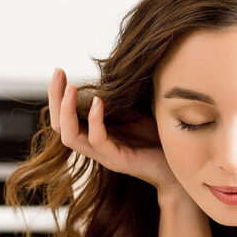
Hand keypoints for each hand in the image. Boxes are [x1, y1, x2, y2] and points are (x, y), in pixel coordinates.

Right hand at [49, 67, 180, 193]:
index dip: (57, 95)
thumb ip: (119, 102)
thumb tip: (108, 77)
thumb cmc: (160, 139)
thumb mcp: (136, 114)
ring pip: (70, 136)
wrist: (181, 164)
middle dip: (55, 98)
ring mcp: (105, 155)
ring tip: (71, 88)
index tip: (59, 71)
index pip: (64, 117)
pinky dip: (95, 120)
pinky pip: (98, 141)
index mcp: (96, 134)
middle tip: (58, 73)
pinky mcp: (119, 161)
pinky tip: (99, 102)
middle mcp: (95, 146)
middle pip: (59, 126)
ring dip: (67, 111)